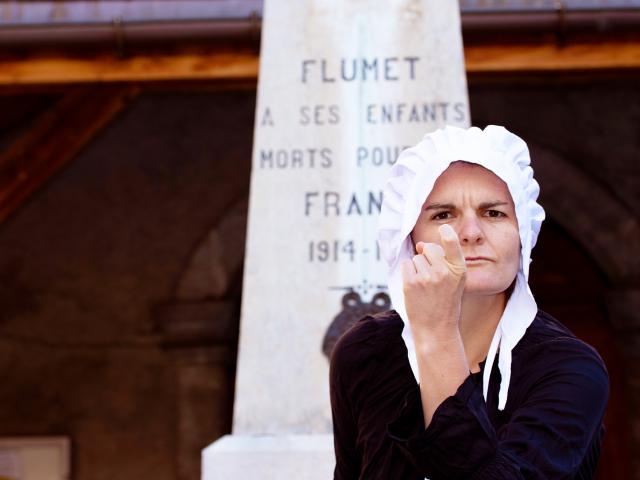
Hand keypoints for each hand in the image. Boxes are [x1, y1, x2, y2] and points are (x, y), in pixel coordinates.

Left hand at [401, 224, 466, 342]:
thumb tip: (419, 244)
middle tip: (431, 279)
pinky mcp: (411, 283)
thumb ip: (442, 261)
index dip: (447, 234)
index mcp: (459, 270)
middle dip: (426, 257)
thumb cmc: (445, 304)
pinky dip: (408, 274)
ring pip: (416, 258)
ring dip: (417, 269)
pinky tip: (415, 288)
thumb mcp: (454, 282)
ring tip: (425, 287)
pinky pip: (406, 265)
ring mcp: (427, 277)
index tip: (444, 228)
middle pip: (428, 248)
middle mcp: (444, 271)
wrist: (436, 329)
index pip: (453, 244)